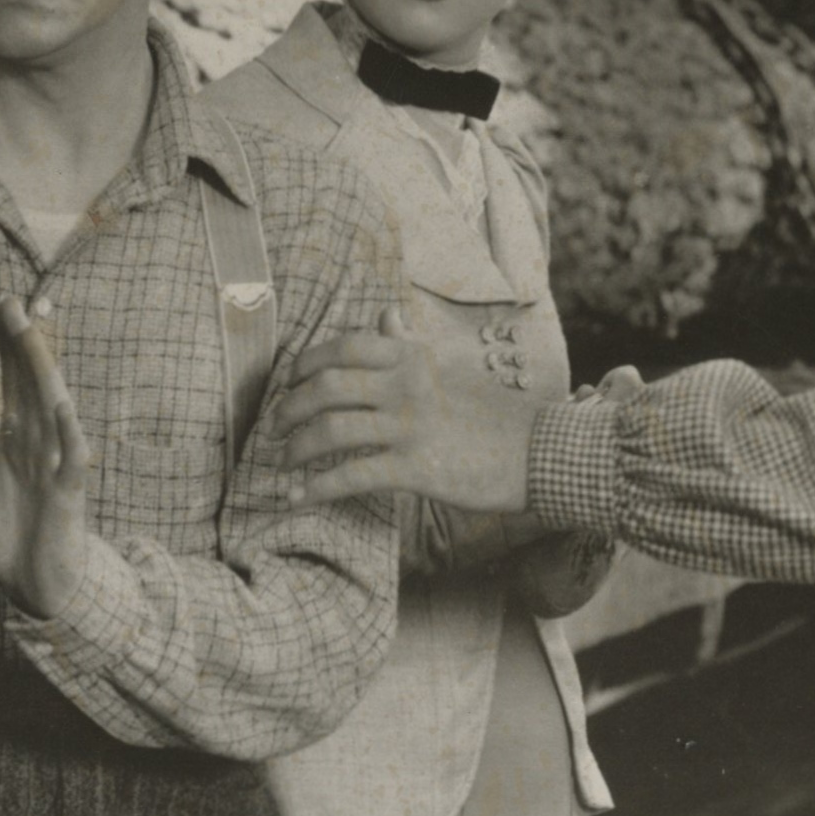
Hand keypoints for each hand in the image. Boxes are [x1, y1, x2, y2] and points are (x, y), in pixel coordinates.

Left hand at [0, 293, 93, 619]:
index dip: (6, 345)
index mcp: (17, 437)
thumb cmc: (7, 528)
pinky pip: (72, 464)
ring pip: (51, 413)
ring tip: (29, 336)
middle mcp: (40, 445)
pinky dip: (70, 437)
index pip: (13, 380)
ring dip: (40, 375)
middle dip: (20, 347)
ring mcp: (55, 469)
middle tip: (9, 303)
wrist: (31, 585)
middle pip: (30, 386)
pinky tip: (64, 407)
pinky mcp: (67, 499)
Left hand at [270, 317, 554, 512]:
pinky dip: (315, 489)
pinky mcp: (416, 469)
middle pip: (324, 388)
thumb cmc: (491, 415)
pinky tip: (296, 499)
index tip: (288, 384)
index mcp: (412, 357)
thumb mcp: (449, 368)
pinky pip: (351, 476)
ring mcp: (410, 426)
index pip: (342, 347)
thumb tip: (385, 316)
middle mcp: (407, 384)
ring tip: (283, 463)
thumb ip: (410, 343)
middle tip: (274, 429)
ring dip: (295, 449)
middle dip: (288, 409)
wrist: (539, 453)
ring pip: (330, 431)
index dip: (304, 365)